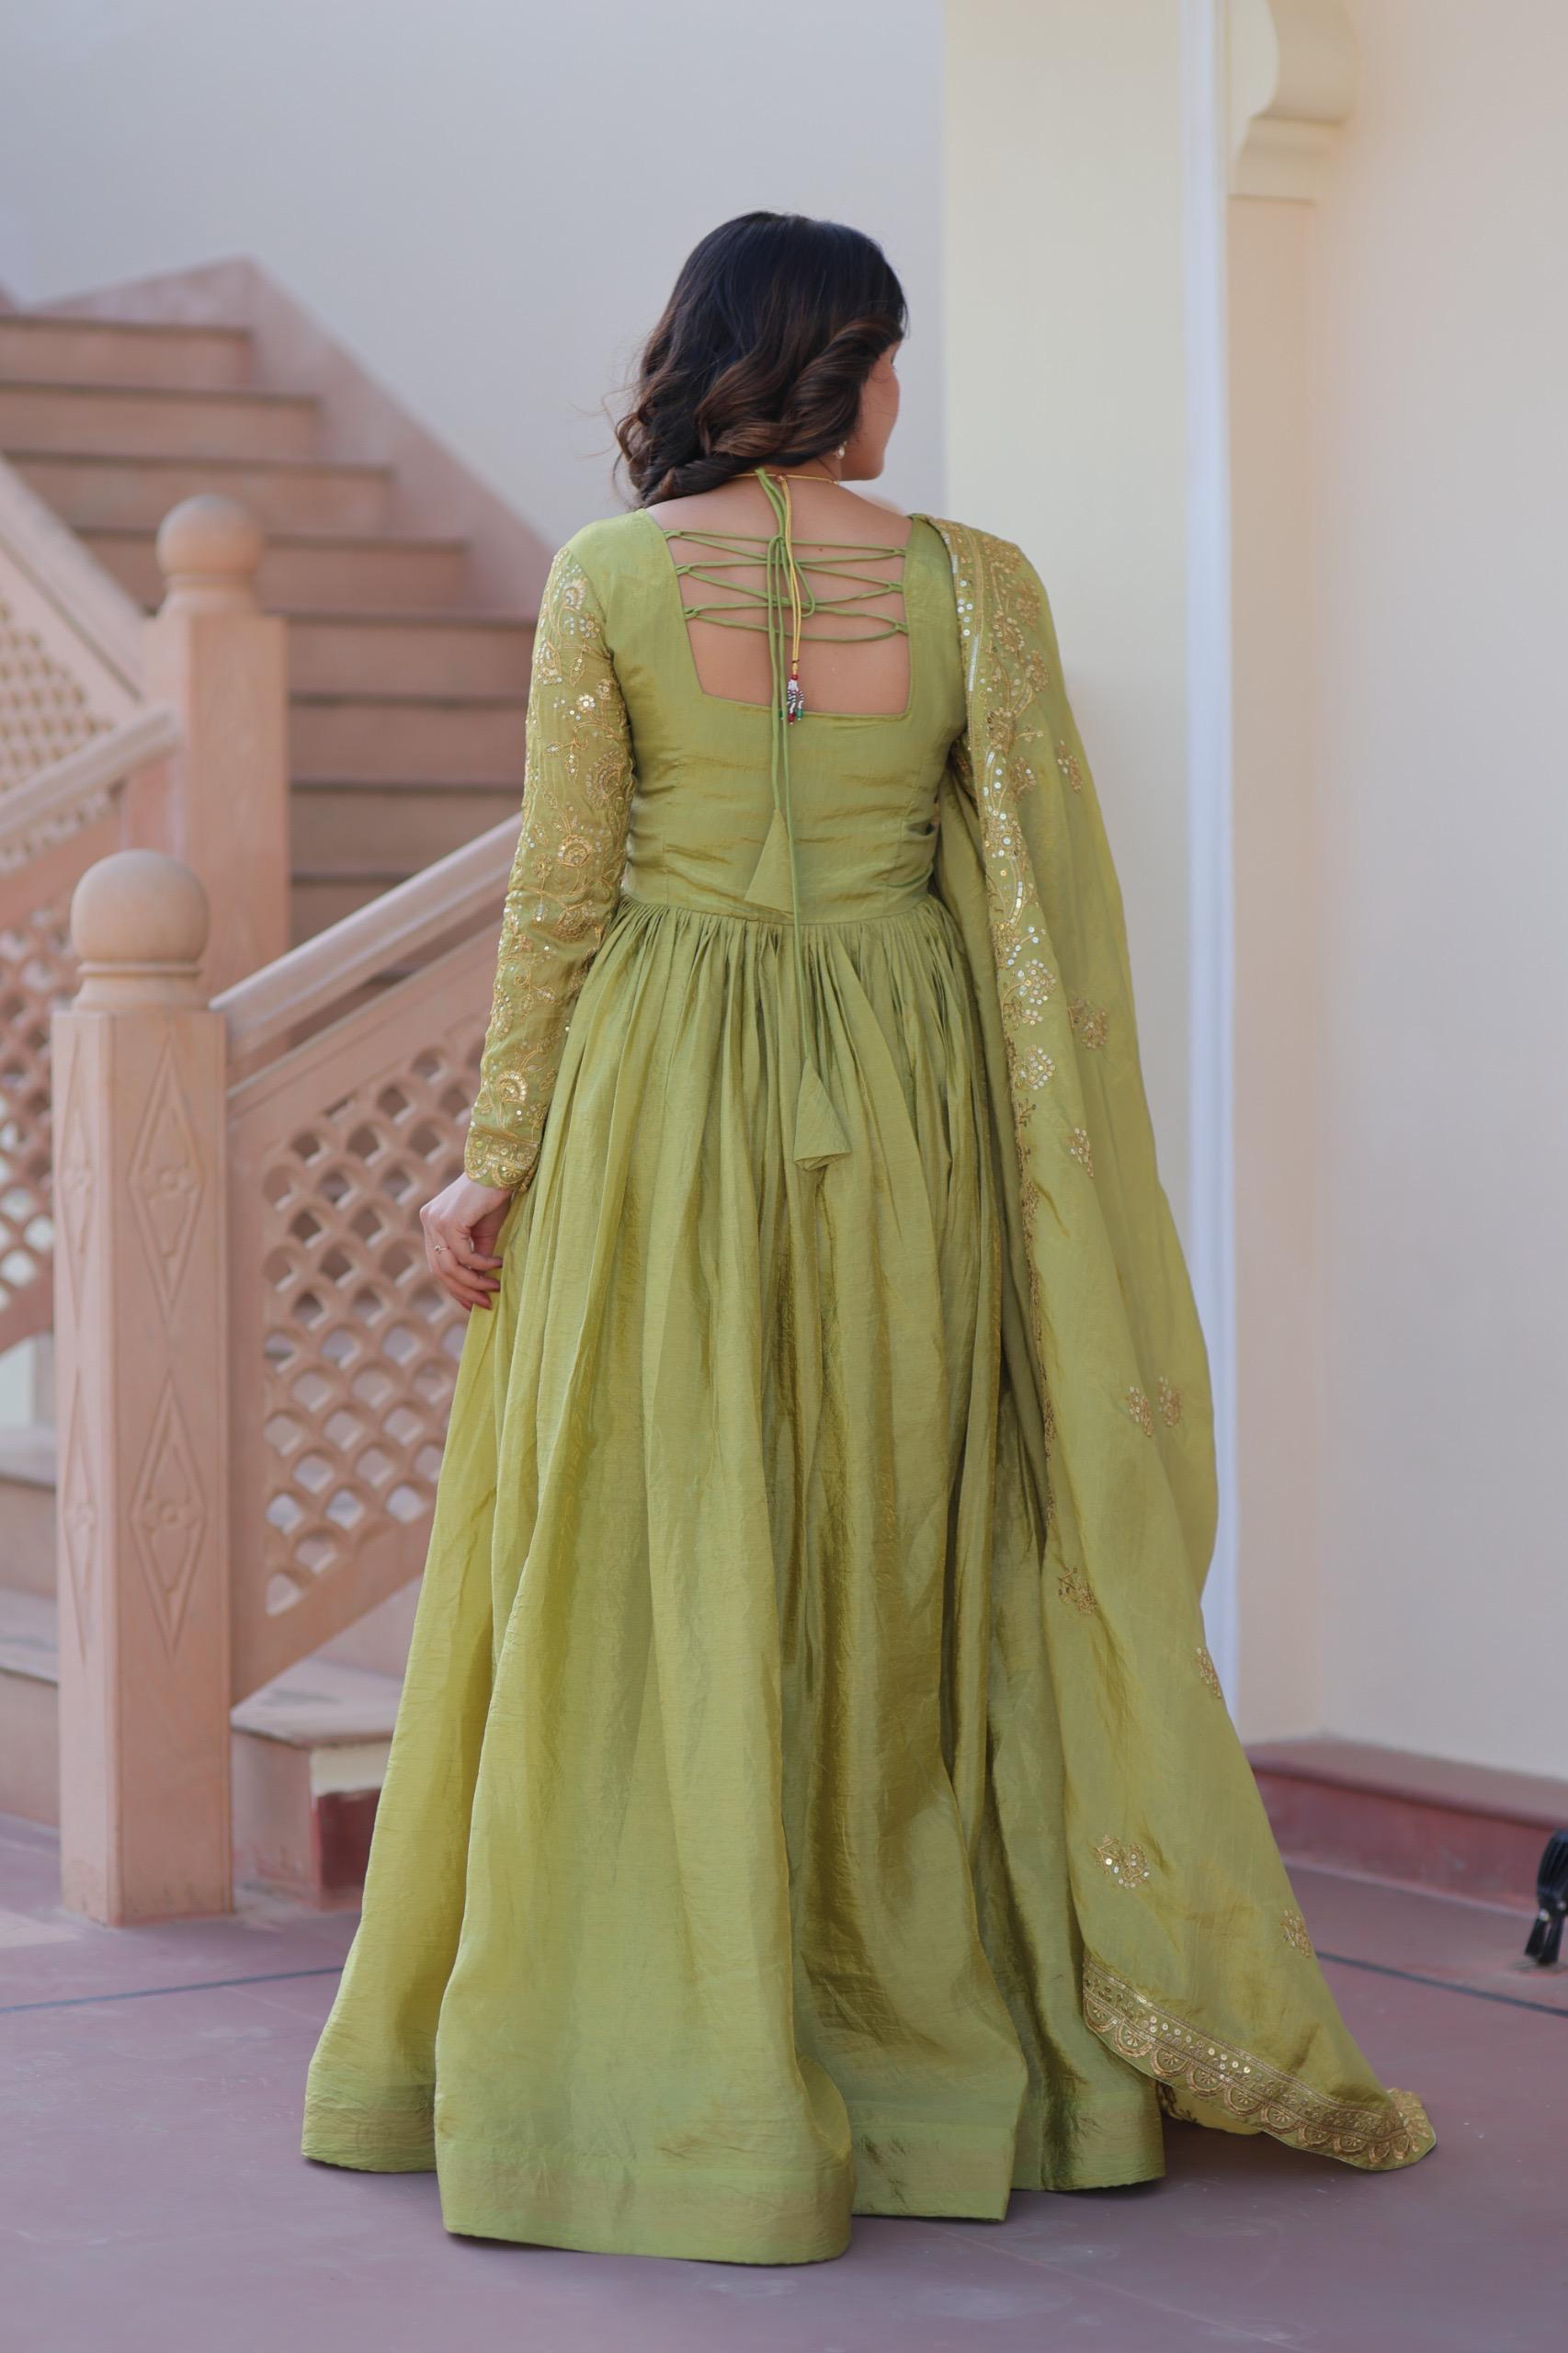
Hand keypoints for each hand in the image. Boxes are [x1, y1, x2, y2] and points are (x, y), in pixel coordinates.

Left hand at [420, 1172, 514, 1311]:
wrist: (499, 1166)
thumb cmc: (493, 1195)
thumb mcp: (483, 1231)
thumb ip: (476, 1254)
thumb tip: (479, 1282)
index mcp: (432, 1222)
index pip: (437, 1264)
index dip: (454, 1287)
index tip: (472, 1303)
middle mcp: (429, 1221)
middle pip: (439, 1270)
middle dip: (463, 1291)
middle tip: (485, 1304)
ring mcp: (435, 1220)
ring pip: (449, 1266)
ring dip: (473, 1282)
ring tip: (494, 1287)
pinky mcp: (449, 1220)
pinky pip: (463, 1255)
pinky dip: (481, 1264)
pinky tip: (498, 1265)